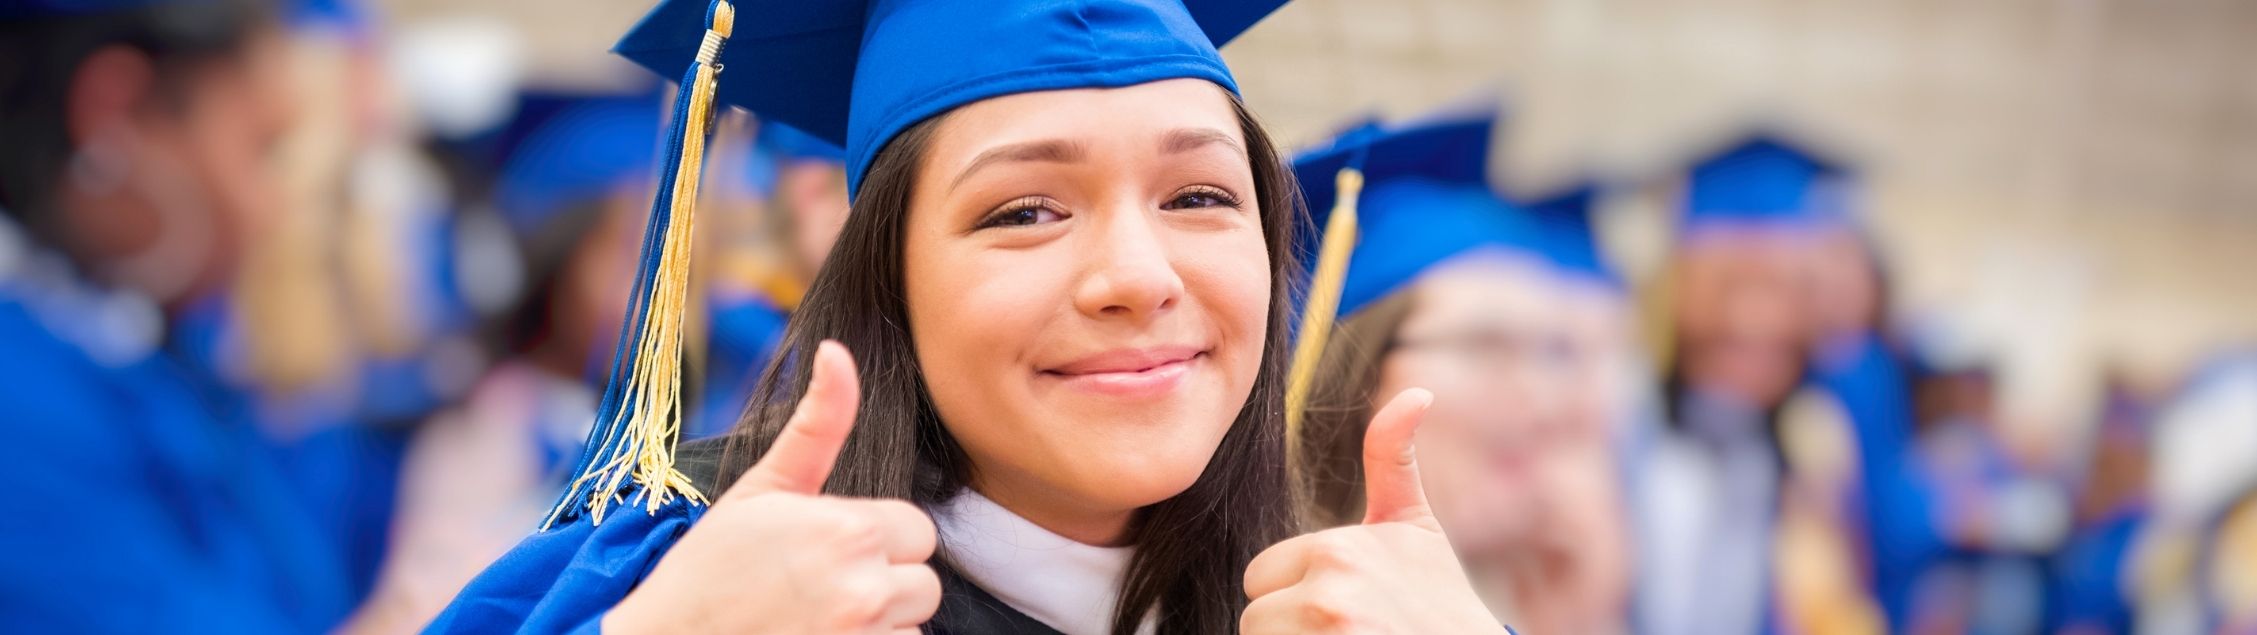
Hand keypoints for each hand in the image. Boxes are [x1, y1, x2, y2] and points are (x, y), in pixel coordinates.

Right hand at [607, 342, 941, 633]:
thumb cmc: (710, 567)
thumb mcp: (763, 486)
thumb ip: (818, 423)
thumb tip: (838, 351)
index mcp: (848, 529)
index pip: (918, 530)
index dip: (880, 537)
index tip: (831, 545)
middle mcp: (864, 588)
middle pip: (924, 583)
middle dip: (885, 582)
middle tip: (821, 583)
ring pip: (911, 625)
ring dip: (877, 623)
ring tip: (816, 616)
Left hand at [1242, 389, 1506, 633]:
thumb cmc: (1439, 604)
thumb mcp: (1416, 528)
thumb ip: (1392, 460)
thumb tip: (1416, 393)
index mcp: (1336, 551)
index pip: (1260, 576)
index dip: (1294, 593)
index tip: (1346, 603)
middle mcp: (1328, 594)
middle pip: (1255, 618)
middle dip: (1290, 628)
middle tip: (1347, 631)